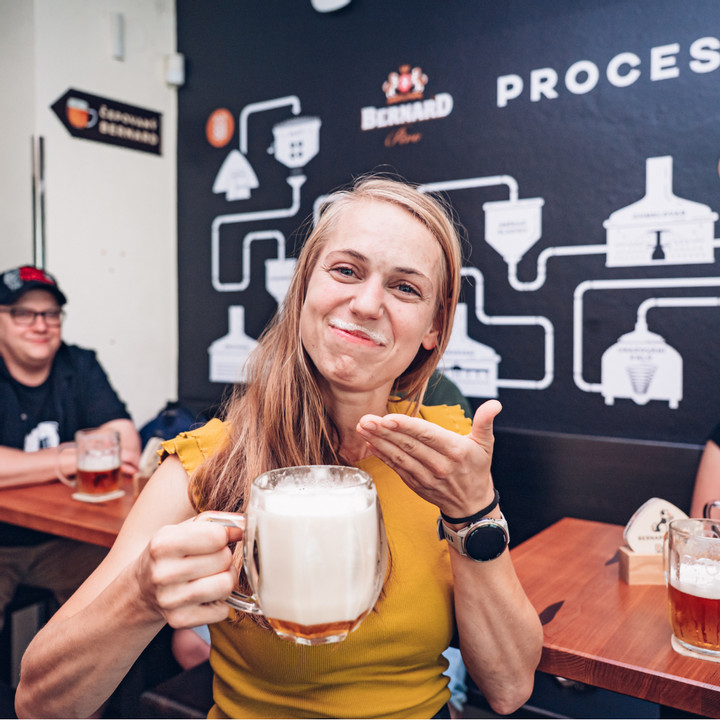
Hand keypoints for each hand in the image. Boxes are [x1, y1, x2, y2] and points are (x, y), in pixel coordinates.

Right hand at [135, 519, 241, 628]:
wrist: (142, 587)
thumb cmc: (171, 552)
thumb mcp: (184, 529)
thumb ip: (216, 522)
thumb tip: (244, 525)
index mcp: (163, 544)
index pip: (216, 537)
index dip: (225, 535)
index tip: (220, 537)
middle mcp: (163, 573)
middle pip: (224, 559)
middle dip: (225, 556)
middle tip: (212, 558)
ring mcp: (170, 600)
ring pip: (226, 585)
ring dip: (226, 578)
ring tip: (213, 574)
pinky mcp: (179, 621)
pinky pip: (223, 610)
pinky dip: (221, 601)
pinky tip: (206, 594)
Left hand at [356, 399, 501, 516]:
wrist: (471, 506)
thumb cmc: (477, 469)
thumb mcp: (486, 445)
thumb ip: (485, 422)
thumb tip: (494, 404)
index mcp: (456, 452)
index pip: (427, 436)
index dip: (407, 427)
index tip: (388, 418)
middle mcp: (439, 465)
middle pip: (408, 445)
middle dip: (385, 431)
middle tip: (366, 419)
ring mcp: (425, 477)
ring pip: (399, 457)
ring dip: (378, 442)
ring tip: (363, 428)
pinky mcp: (415, 484)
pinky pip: (396, 468)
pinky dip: (382, 456)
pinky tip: (370, 443)